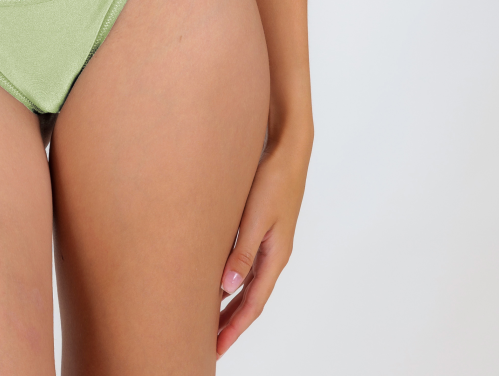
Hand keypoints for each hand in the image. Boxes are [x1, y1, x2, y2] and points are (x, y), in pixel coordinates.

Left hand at [216, 127, 311, 356]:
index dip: (234, 328)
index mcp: (275, 256)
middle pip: (251, 299)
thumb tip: (227, 289)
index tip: (217, 348)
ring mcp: (269, 241)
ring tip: (210, 320)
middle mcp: (273, 254)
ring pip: (248, 283)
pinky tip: (218, 279)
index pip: (253, 304)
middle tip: (210, 344)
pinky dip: (232, 279)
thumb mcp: (255, 218)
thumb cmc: (273, 180)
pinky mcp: (262, 227)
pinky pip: (246, 264)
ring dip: (230, 303)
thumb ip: (242, 252)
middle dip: (231, 323)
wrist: (288, 149)